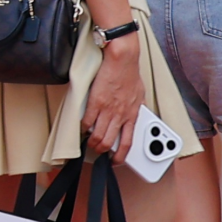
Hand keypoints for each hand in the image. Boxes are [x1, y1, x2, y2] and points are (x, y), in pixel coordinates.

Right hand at [80, 35, 143, 157]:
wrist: (122, 60)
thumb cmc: (130, 74)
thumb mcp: (139, 96)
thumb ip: (135, 108)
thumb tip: (135, 114)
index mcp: (132, 115)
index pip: (128, 143)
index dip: (120, 156)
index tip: (115, 160)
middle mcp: (120, 116)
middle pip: (108, 143)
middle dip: (101, 151)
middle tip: (97, 150)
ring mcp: (107, 110)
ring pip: (97, 135)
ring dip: (91, 142)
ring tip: (88, 141)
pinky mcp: (95, 102)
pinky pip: (87, 121)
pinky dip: (83, 127)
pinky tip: (82, 126)